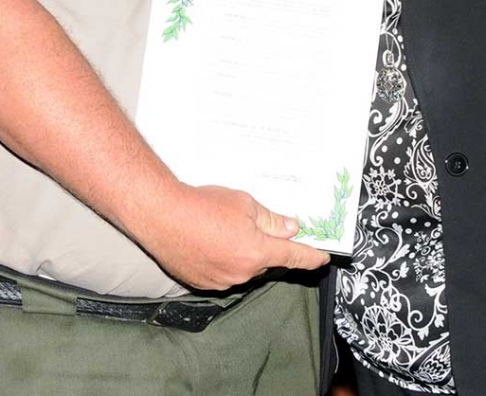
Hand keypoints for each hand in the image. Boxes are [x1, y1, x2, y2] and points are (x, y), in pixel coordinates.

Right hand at [138, 183, 330, 290]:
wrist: (162, 215)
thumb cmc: (203, 205)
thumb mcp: (244, 203)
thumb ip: (271, 219)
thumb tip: (291, 228)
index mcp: (257, 252)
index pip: (292, 257)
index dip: (310, 257)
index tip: (322, 259)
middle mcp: (242, 273)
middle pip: (266, 261)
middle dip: (266, 246)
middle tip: (257, 226)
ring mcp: (221, 281)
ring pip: (245, 268)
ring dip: (243, 253)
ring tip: (224, 229)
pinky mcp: (203, 283)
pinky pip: (224, 273)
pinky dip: (225, 259)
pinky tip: (211, 241)